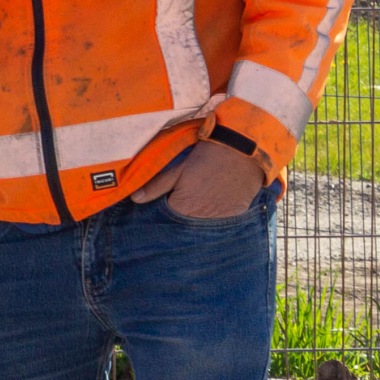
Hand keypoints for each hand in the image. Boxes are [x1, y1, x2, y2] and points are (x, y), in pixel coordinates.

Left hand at [129, 139, 264, 218]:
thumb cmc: (207, 158)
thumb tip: (135, 199)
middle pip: (182, 226)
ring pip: (200, 227)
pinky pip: (218, 224)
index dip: (162, 212)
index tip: (165, 203)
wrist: (244, 153)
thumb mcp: (179, 168)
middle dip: (178, 219)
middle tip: (183, 202)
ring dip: (195, 220)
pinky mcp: (233, 218)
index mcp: (182, 208)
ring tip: (198, 204)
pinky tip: (213, 206)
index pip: (164, 220)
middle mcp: (198, 220)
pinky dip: (213, 218)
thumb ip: (157, 186)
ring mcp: (218, 222)